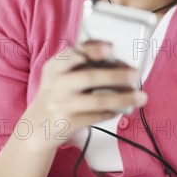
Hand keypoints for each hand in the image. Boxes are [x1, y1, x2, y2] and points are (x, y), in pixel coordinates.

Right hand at [22, 40, 147, 151]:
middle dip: (117, 75)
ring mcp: (60, 104)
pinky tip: (122, 108)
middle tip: (135, 75)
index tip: (111, 49)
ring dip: (123, 97)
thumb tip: (119, 63)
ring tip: (141, 97)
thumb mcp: (61, 75)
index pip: (74, 53)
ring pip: (97, 99)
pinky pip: (96, 116)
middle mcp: (55, 83)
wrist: (36, 127)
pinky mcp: (66, 122)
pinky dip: (112, 111)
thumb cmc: (57, 94)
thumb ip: (83, 64)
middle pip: (90, 76)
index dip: (94, 50)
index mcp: (55, 67)